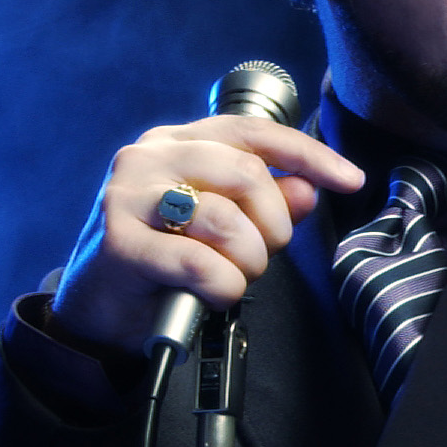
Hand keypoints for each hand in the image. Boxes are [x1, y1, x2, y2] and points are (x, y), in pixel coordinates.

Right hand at [49, 115, 363, 352]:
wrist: (96, 313)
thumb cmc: (163, 265)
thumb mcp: (221, 230)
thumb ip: (265, 206)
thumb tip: (310, 187)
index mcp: (176, 143)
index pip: (254, 133)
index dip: (308, 155)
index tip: (350, 179)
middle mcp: (148, 159)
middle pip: (246, 173)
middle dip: (274, 224)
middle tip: (263, 254)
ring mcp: (128, 197)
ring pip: (224, 220)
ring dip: (247, 262)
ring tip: (232, 278)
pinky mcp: (118, 243)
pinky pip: (197, 263)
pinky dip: (220, 286)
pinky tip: (209, 293)